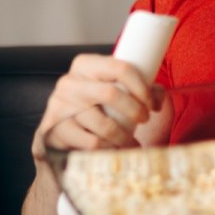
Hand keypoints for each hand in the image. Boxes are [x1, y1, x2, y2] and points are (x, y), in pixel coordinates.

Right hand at [30, 54, 163, 162]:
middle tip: (144, 120)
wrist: (61, 130)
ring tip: (131, 142)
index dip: (142, 88)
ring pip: (103, 124)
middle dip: (134, 111)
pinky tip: (113, 149)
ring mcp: (60, 106)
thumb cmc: (95, 107)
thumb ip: (141, 89)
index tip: (151, 104)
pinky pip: (92, 143)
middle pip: (111, 94)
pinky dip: (109, 149)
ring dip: (124, 137)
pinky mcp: (56, 130)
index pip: (120, 68)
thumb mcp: (115, 90)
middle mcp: (70, 82)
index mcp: (86, 65)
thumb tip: (158, 99)